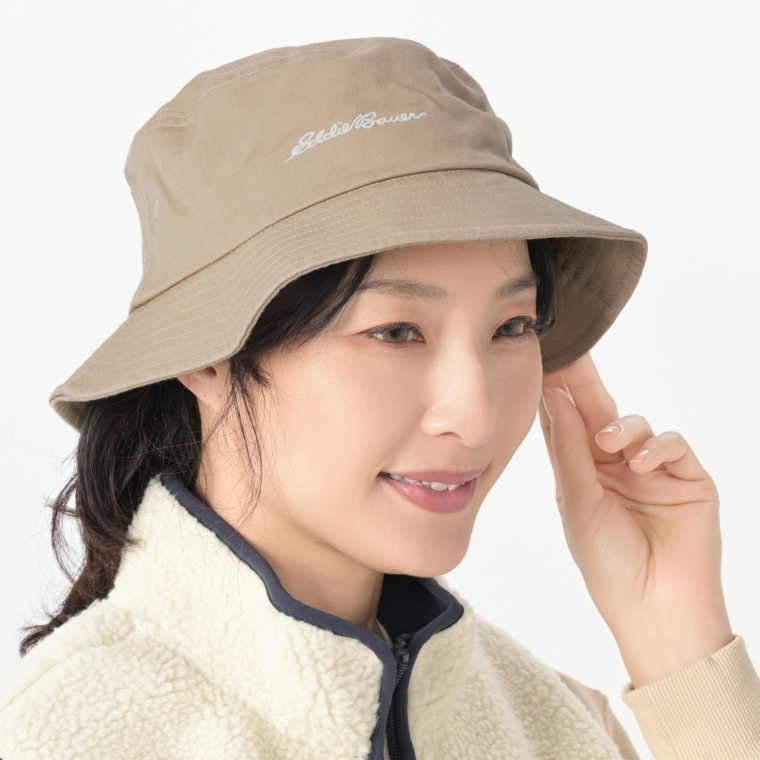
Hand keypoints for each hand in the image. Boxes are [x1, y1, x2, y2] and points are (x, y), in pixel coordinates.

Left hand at [539, 353, 732, 687]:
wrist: (656, 607)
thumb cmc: (608, 561)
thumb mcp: (578, 500)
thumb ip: (569, 448)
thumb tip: (552, 397)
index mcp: (581, 473)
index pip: (565, 424)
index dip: (554, 395)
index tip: (541, 362)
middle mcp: (613, 466)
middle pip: (597, 413)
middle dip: (584, 384)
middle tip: (572, 354)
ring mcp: (651, 470)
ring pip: (634, 424)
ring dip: (621, 427)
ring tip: (607, 444)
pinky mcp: (687, 477)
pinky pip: (672, 444)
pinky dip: (657, 447)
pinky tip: (641, 463)